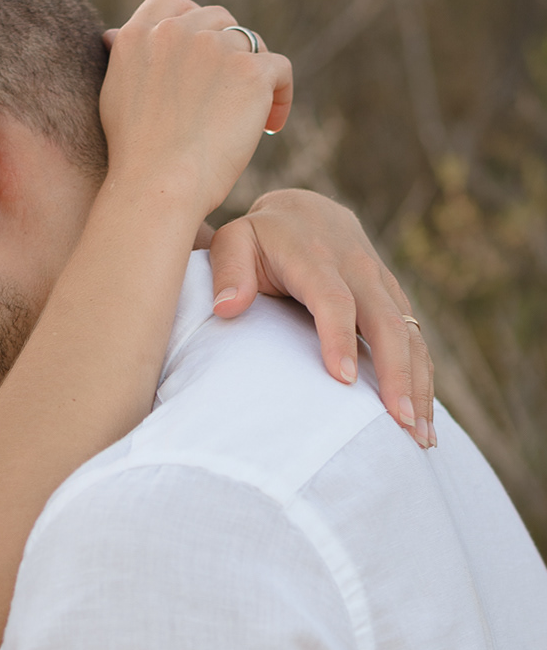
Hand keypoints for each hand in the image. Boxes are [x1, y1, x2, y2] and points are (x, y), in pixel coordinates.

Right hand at [100, 0, 291, 223]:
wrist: (156, 188)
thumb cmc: (134, 159)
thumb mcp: (114, 97)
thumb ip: (124, 59)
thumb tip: (115, 34)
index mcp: (138, 35)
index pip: (173, 1)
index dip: (192, 21)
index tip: (201, 55)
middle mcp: (175, 31)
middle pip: (218, 19)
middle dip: (227, 51)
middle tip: (229, 94)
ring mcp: (215, 47)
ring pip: (250, 43)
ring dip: (252, 74)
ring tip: (252, 114)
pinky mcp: (250, 71)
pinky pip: (280, 68)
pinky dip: (280, 94)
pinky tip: (271, 124)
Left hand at [209, 189, 435, 445]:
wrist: (306, 213)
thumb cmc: (260, 238)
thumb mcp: (235, 242)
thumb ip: (227, 270)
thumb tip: (226, 307)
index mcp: (316, 259)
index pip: (333, 299)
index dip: (340, 337)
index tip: (343, 379)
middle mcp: (358, 270)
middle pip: (386, 323)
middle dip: (396, 373)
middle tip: (399, 423)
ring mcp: (382, 286)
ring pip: (410, 336)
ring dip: (419, 385)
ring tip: (420, 437)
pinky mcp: (394, 302)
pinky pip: (416, 341)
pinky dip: (423, 380)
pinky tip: (424, 422)